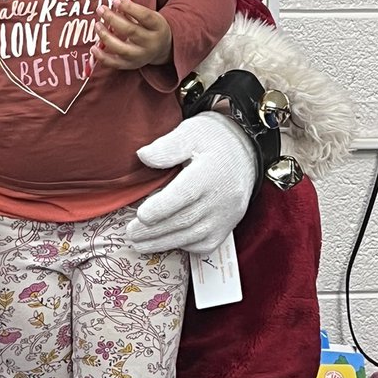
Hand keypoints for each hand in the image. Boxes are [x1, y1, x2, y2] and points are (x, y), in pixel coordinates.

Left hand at [90, 0, 172, 69]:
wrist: (162, 48)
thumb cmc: (150, 27)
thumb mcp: (148, 15)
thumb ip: (132, 10)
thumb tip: (114, 3)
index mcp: (158, 26)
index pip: (145, 16)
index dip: (129, 7)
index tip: (116, 0)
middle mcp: (151, 43)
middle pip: (131, 31)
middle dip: (113, 19)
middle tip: (101, 9)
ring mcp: (141, 56)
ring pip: (122, 49)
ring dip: (106, 36)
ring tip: (97, 25)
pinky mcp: (131, 65)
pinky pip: (115, 63)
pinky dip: (102, 57)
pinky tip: (94, 48)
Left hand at [126, 111, 255, 254]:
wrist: (246, 151)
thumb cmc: (213, 140)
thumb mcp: (191, 132)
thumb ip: (167, 145)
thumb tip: (143, 156)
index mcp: (210, 172)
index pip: (185, 194)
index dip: (162, 207)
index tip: (141, 215)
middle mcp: (221, 197)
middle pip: (186, 219)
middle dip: (155, 230)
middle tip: (131, 234)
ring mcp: (226, 215)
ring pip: (193, 235)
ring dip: (164, 242)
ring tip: (140, 243)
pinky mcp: (228, 226)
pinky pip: (206, 244)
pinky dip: (184, 246)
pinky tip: (166, 242)